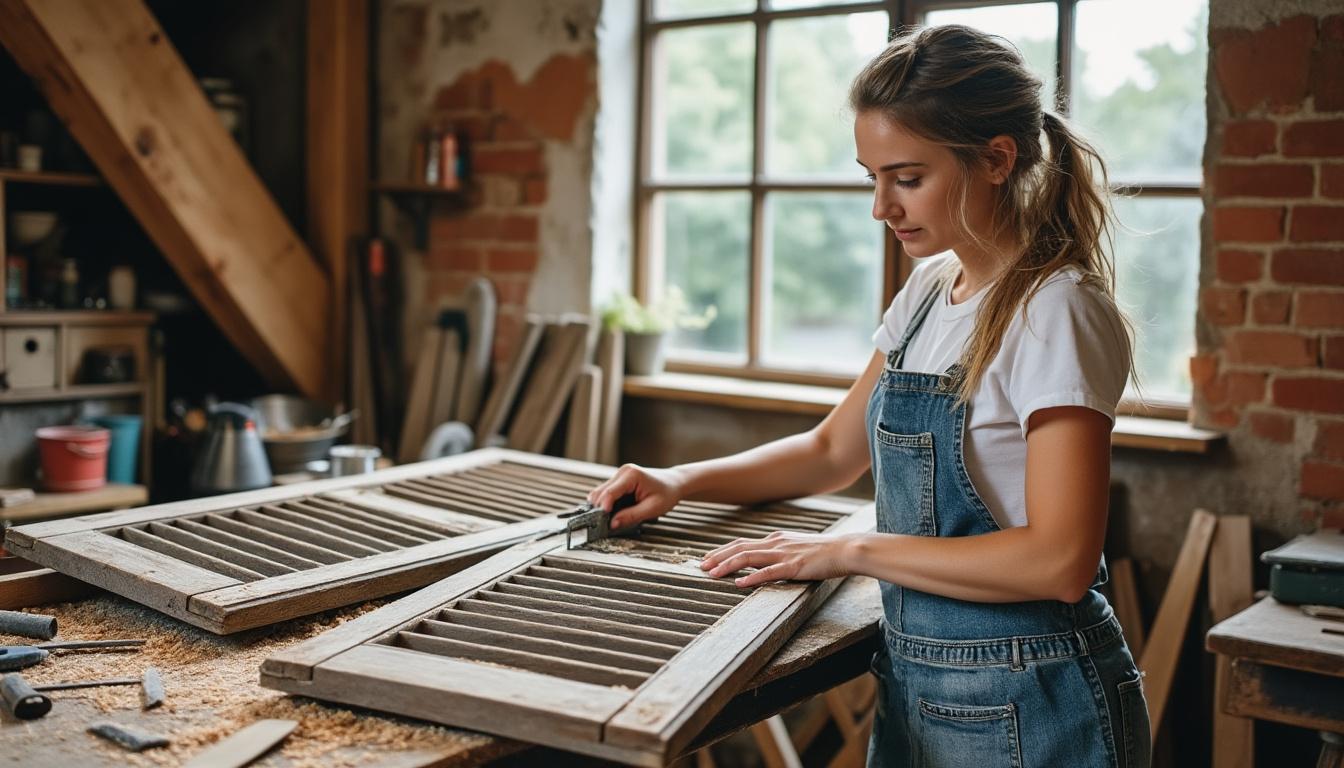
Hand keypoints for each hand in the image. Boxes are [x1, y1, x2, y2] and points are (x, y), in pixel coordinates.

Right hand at [587, 464, 686, 528]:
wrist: (674, 483)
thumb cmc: (667, 493)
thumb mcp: (652, 508)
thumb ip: (631, 516)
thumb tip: (612, 524)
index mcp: (631, 475)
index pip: (610, 493)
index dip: (603, 508)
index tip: (602, 523)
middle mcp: (623, 472)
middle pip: (601, 492)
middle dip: (600, 509)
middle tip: (604, 525)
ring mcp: (620, 475)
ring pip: (600, 492)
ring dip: (602, 507)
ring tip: (609, 520)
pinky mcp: (619, 480)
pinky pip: (606, 493)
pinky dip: (606, 504)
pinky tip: (612, 513)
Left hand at [699, 532, 855, 587]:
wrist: (844, 550)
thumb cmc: (822, 553)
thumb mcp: (795, 549)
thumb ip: (777, 553)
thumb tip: (761, 562)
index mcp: (775, 539)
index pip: (742, 543)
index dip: (723, 551)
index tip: (708, 559)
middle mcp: (775, 543)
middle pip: (739, 548)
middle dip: (718, 557)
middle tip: (701, 566)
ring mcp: (784, 554)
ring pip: (748, 558)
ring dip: (728, 566)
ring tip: (712, 574)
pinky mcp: (793, 566)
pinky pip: (769, 572)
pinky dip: (752, 577)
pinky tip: (740, 583)